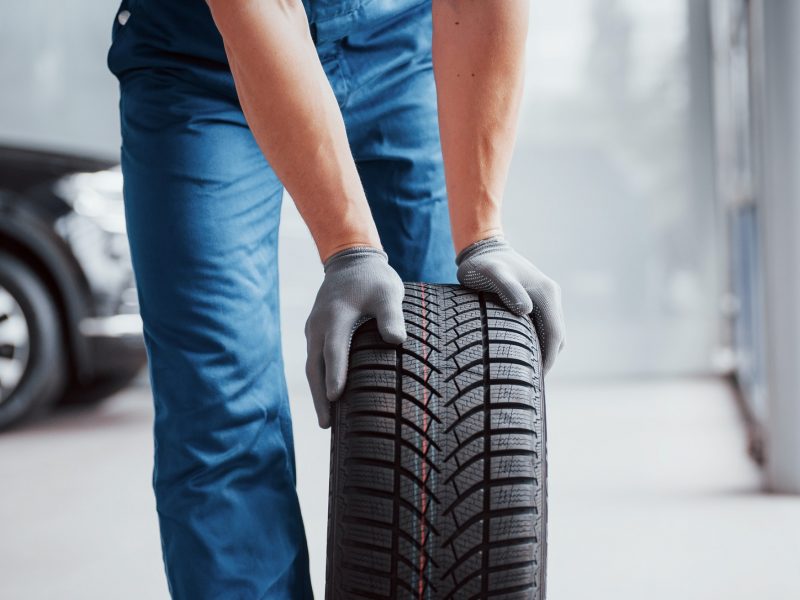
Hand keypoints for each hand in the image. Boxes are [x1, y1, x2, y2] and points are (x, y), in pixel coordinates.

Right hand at [305, 247, 406, 427]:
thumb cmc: (374, 279)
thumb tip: (396, 341)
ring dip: (317, 391)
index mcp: (336, 316)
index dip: (335, 373)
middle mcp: (319, 325)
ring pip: (312, 365)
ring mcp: (314, 329)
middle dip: (319, 396)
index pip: (334, 350)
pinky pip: (314, 359)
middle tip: (326, 425)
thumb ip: (391, 316)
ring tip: (326, 420)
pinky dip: (318, 379)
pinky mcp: (316, 332)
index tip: (335, 396)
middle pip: (315, 366)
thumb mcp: (388, 292)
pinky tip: (328, 396)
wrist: (351, 261)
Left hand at [456, 236, 565, 372]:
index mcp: (545, 293)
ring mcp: (545, 296)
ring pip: (552, 332)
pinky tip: (523, 353)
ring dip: (544, 351)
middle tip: (530, 382)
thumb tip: (525, 311)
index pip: (554, 333)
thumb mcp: (491, 274)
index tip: (537, 378)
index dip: (548, 358)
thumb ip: (507, 289)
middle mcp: (550, 295)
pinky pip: (544, 325)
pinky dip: (539, 341)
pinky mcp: (537, 299)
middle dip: (548, 359)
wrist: (482, 246)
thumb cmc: (482, 263)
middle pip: (557, 336)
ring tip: (527, 372)